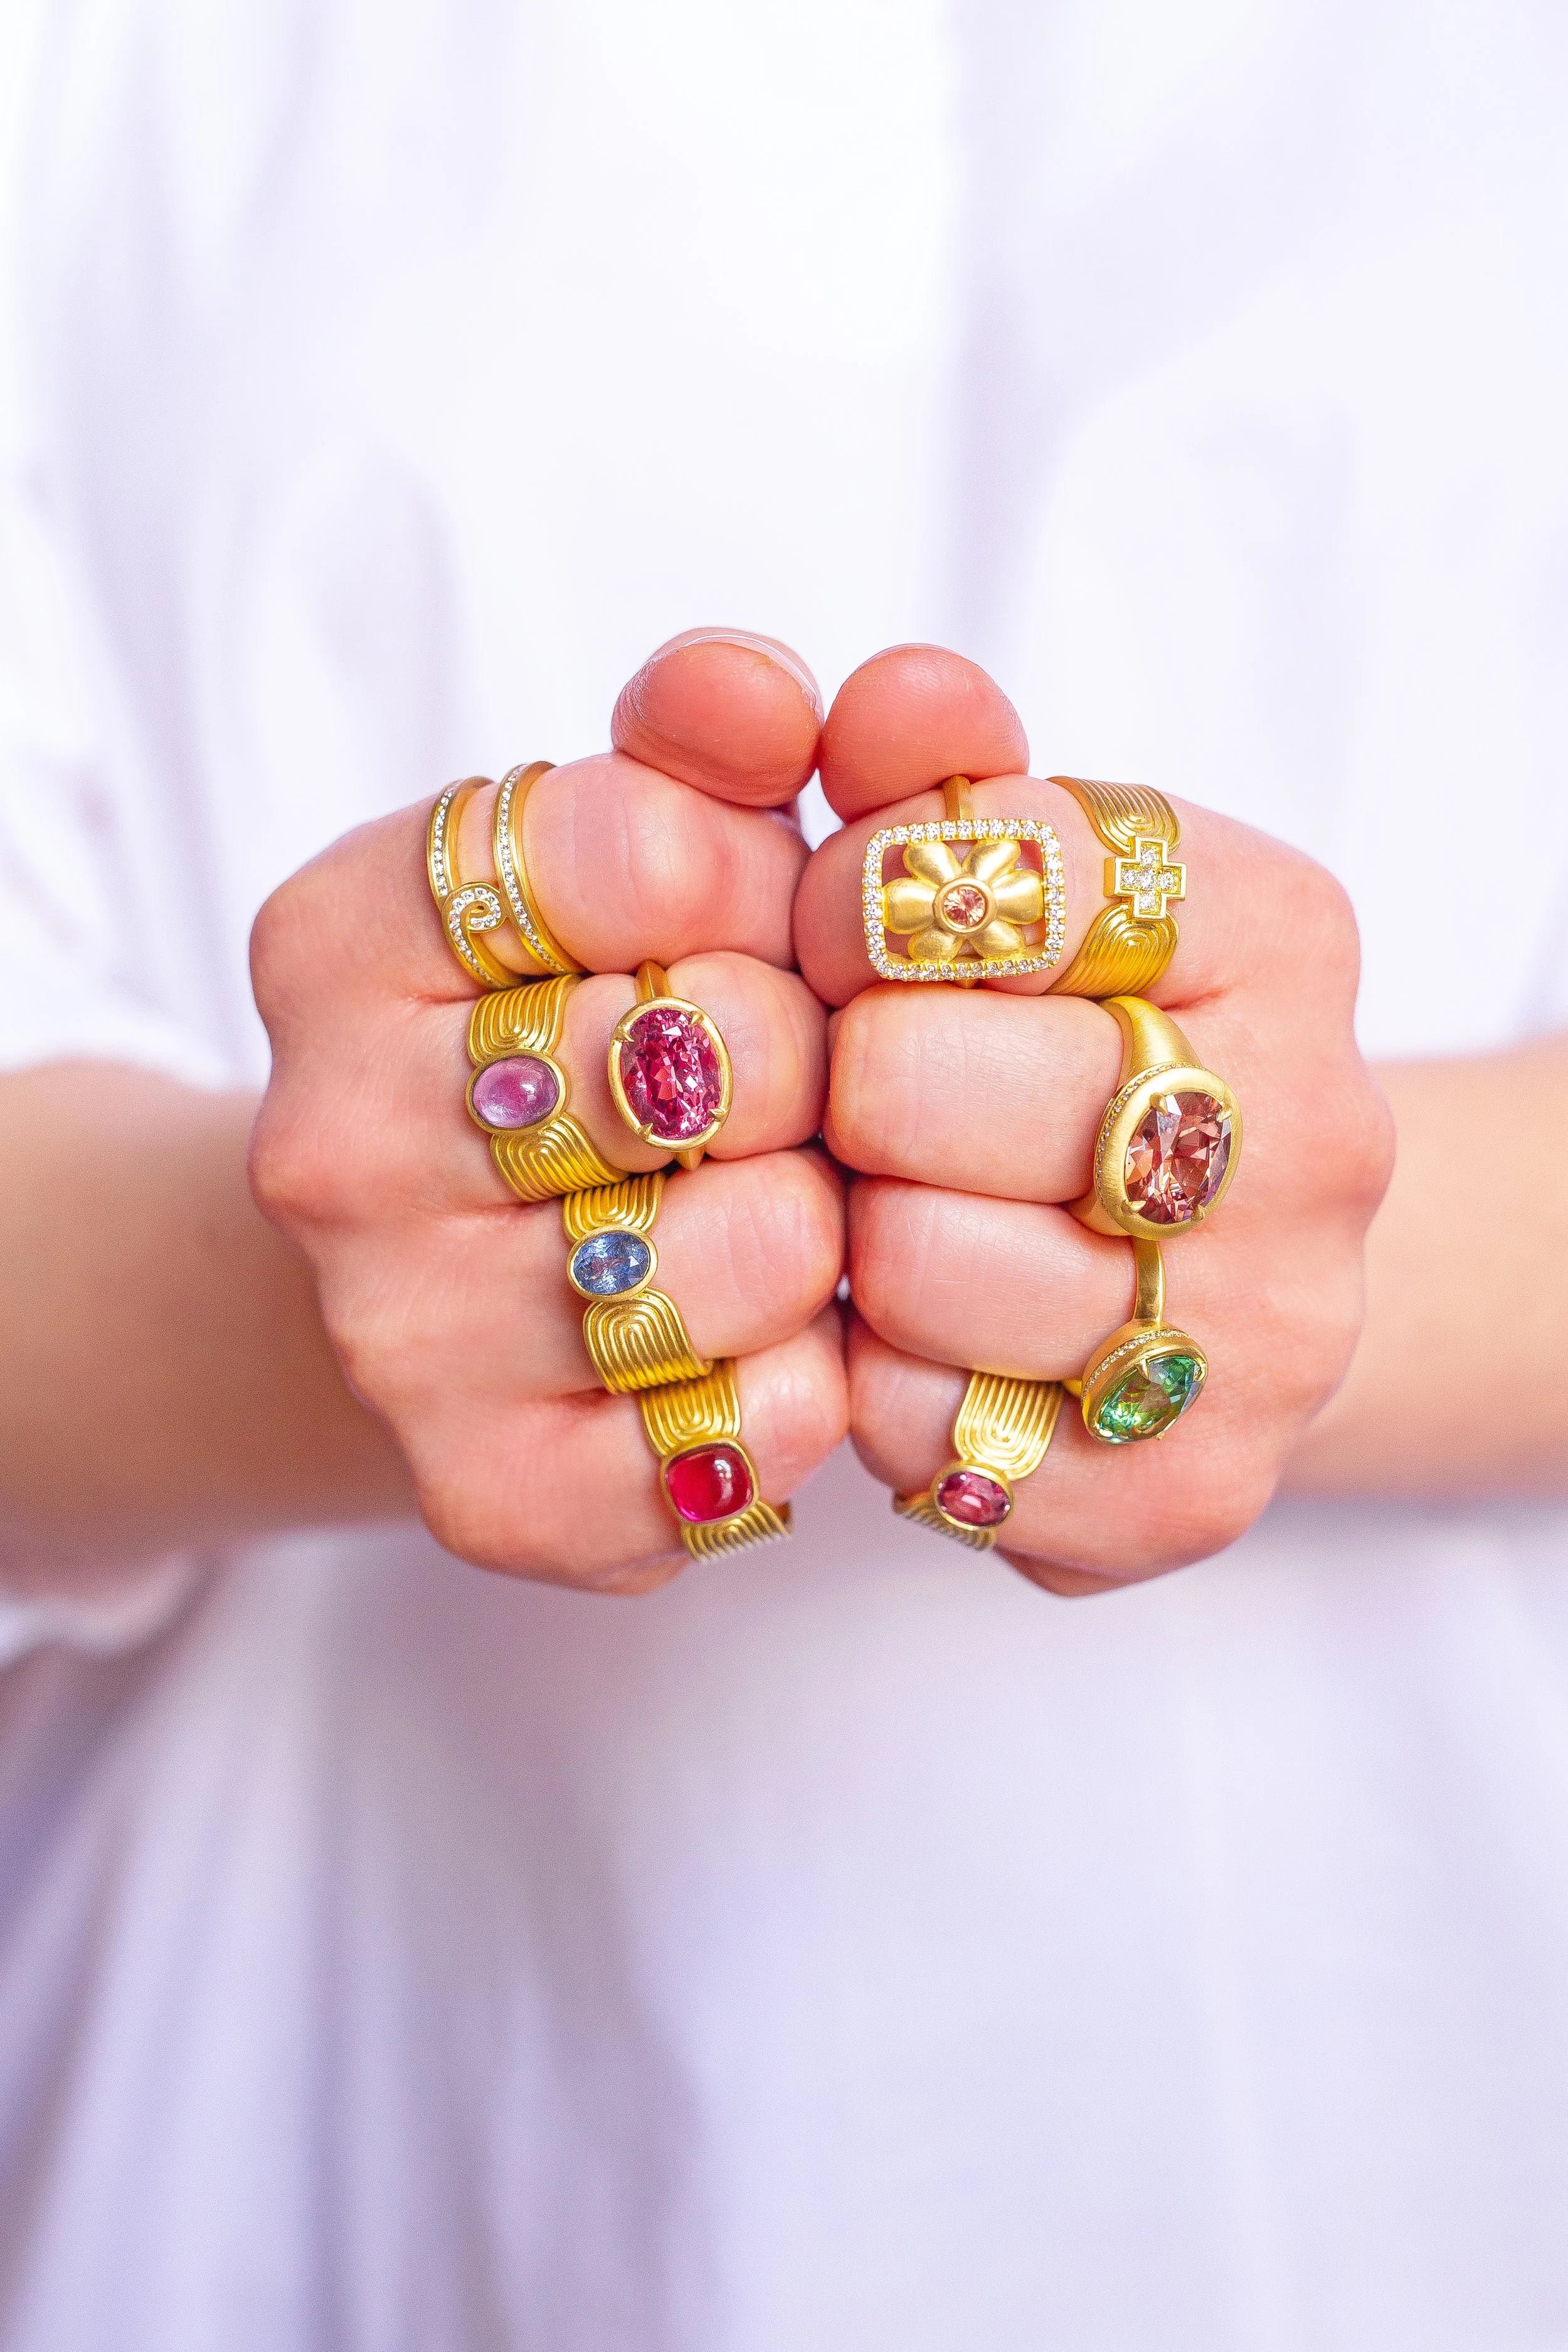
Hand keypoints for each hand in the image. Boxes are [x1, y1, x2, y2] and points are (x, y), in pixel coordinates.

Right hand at [250, 632, 845, 1593]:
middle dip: (806, 1049)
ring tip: (785, 1197)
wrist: (460, 1258)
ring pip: (745, 1249)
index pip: (640, 842)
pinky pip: (747, 1433)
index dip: (762, 872)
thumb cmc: (584, 1020)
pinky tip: (772, 1334)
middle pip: (710, 1049)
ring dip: (823, 1217)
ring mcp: (395, 1335)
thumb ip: (710, 736)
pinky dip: (810, 1380)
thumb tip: (767, 694)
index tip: (751, 916)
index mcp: (338, 937)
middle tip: (784, 1077)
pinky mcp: (490, 1495)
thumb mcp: (630, 836)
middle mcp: (330, 1142)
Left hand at [794, 646, 1393, 1596]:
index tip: (854, 936)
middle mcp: (1315, 1131)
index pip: (973, 863)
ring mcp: (1278, 1329)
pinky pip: (926, 1437)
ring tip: (897, 1217)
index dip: (847, 898)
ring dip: (852, 1241)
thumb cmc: (1062, 1038)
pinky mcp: (1197, 1492)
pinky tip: (929, 1345)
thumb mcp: (1003, 870)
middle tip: (855, 1093)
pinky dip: (881, 1391)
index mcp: (1280, 930)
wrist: (1219, 1259)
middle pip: (909, 1078)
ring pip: (912, 1267)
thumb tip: (880, 701)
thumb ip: (920, 764)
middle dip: (835, 1078)